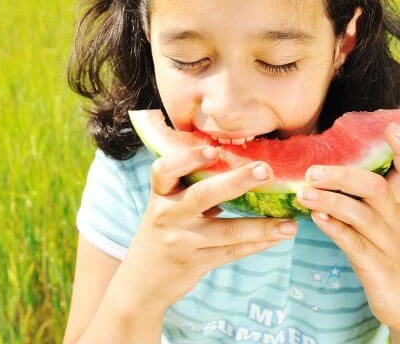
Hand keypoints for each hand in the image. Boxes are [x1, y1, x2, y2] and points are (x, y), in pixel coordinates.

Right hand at [121, 146, 297, 309]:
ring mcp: (182, 241)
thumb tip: (236, 167)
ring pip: (227, 231)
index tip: (213, 151)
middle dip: (236, 182)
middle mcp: (168, 215)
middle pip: (203, 195)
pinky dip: (257, 243)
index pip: (164, 170)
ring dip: (262, 226)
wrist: (141, 281)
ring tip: (290, 223)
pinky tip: (277, 236)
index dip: (187, 158)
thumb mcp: (165, 207)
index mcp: (159, 195)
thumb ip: (189, 189)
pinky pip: (232, 251)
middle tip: (265, 171)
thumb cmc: (161, 231)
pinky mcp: (195, 263)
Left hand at [296, 122, 399, 330]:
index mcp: (398, 205)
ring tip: (304, 193)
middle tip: (312, 171)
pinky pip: (356, 244)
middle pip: (376, 188)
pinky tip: (317, 218)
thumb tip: (333, 171)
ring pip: (362, 215)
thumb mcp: (379, 222)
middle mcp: (397, 220)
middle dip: (344, 175)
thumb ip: (364, 196)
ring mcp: (390, 244)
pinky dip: (336, 229)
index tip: (392, 127)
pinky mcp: (377, 267)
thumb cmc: (383, 253)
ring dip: (331, 200)